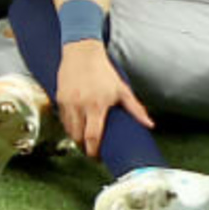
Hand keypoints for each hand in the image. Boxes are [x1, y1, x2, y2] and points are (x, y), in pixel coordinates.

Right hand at [57, 37, 152, 160]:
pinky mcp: (59, 98)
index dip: (93, 151)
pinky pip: (62, 118)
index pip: (92, 136)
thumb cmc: (103, 71)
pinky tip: (76, 125)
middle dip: (83, 146)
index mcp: (96, 106)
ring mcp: (67, 102)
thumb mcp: (122, 89)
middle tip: (91, 149)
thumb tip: (149, 124)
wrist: (81, 52)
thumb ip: (136, 109)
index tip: (97, 157)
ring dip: (75, 136)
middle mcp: (79, 105)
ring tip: (83, 138)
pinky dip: (68, 125)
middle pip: (77, 136)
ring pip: (68, 129)